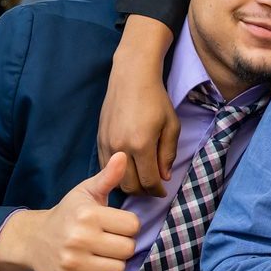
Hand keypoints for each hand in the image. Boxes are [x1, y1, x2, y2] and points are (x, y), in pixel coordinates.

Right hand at [0, 152, 140, 270]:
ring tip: (101, 254)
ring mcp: (71, 263)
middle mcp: (78, 239)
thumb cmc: (68, 213)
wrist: (34, 240)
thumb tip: (122, 155)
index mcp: (88, 214)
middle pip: (127, 249)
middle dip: (122, 245)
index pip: (132, 226)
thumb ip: (107, 177)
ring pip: (117, 270)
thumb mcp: (86, 192)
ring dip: (113, 263)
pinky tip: (92, 268)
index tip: (115, 224)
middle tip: (109, 240)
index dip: (127, 225)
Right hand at [99, 15, 179, 195]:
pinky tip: (128, 169)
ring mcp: (107, 144)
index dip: (158, 191)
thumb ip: (168, 154)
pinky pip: (105, 167)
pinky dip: (117, 174)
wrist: (131, 78)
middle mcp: (121, 148)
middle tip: (153, 188)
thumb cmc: (156, 99)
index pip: (149, 181)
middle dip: (144, 192)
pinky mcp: (99, 140)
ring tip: (142, 180)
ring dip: (130, 185)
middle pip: (130, 185)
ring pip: (115, 179)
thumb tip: (163, 177)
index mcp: (141, 144)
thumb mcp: (171, 125)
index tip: (163, 192)